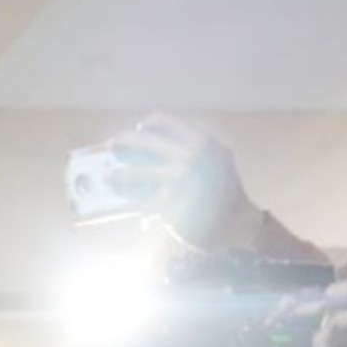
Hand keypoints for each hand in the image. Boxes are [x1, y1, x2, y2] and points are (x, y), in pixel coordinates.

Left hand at [99, 114, 263, 249]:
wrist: (239, 223)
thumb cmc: (226, 193)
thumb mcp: (217, 162)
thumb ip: (192, 152)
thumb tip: (151, 155)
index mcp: (201, 141)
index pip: (165, 123)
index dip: (147, 126)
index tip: (139, 129)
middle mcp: (188, 155)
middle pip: (144, 143)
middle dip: (124, 142)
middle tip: (112, 145)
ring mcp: (177, 178)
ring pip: (135, 173)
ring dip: (117, 175)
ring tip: (107, 176)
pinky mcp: (168, 203)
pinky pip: (141, 202)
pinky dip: (134, 204)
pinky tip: (128, 206)